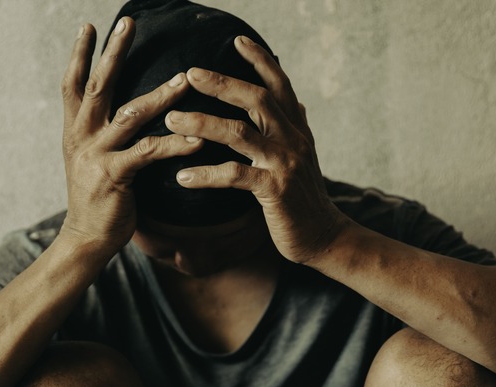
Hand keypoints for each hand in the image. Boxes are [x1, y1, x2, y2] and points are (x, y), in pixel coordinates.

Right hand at [58, 18, 201, 254]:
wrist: (85, 238)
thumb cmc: (97, 197)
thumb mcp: (90, 158)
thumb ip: (102, 133)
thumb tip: (119, 110)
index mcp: (75, 130)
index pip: (73, 83)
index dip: (80, 54)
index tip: (90, 26)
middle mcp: (81, 136)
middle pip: (97, 86)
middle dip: (113, 53)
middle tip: (129, 23)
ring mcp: (95, 155)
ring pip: (129, 114)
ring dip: (159, 95)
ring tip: (184, 78)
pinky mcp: (113, 176)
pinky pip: (148, 153)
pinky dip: (174, 143)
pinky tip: (198, 138)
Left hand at [164, 35, 345, 264]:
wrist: (324, 237)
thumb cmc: (305, 198)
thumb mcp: (304, 157)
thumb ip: (296, 128)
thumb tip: (298, 102)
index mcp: (297, 129)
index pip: (280, 85)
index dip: (261, 60)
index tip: (238, 40)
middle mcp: (293, 139)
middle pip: (256, 100)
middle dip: (221, 83)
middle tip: (189, 74)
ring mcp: (284, 163)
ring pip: (239, 133)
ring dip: (202, 123)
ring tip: (171, 120)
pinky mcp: (274, 190)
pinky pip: (234, 176)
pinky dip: (205, 174)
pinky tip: (182, 177)